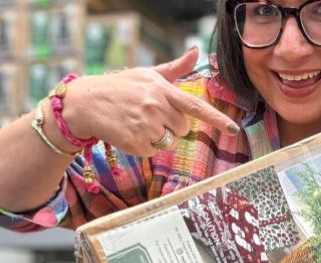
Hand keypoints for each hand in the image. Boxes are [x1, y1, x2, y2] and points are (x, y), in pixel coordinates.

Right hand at [61, 47, 239, 157]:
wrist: (86, 102)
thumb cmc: (120, 87)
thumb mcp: (147, 74)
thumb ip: (175, 69)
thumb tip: (196, 52)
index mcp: (162, 90)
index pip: (196, 107)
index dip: (217, 119)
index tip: (234, 129)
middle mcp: (156, 107)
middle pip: (183, 128)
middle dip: (171, 126)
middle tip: (150, 116)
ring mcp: (146, 126)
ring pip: (169, 142)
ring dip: (158, 138)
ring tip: (138, 123)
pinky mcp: (136, 142)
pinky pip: (152, 152)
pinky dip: (143, 147)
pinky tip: (130, 133)